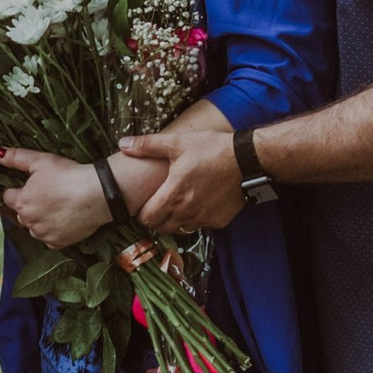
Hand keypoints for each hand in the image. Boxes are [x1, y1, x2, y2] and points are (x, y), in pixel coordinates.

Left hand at [0, 148, 115, 249]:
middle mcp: (29, 221)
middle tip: (49, 194)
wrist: (100, 194)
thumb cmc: (69, 175)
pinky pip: (50, 238)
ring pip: (35, 227)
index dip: (18, 190)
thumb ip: (16, 158)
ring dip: (41, 219)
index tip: (31, 185)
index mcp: (21, 202)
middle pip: (22, 213)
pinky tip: (65, 218)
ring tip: (58, 206)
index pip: (8, 197)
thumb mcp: (41, 161)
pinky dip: (54, 231)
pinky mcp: (59, 243)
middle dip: (30, 205)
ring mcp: (43, 234)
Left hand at [124, 121, 246, 233]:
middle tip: (157, 206)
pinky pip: (202, 226)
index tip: (143, 206)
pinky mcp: (220, 221)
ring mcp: (205, 218)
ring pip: (181, 229)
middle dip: (157, 219)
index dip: (141, 214)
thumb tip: (123, 144)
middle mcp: (188, 212)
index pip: (147, 219)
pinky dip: (197, 219)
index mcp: (173, 195)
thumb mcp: (177, 143)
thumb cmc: (213, 149)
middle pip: (162, 228)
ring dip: (176, 221)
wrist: (248, 159)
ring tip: (177, 205)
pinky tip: (198, 204)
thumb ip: (148, 145)